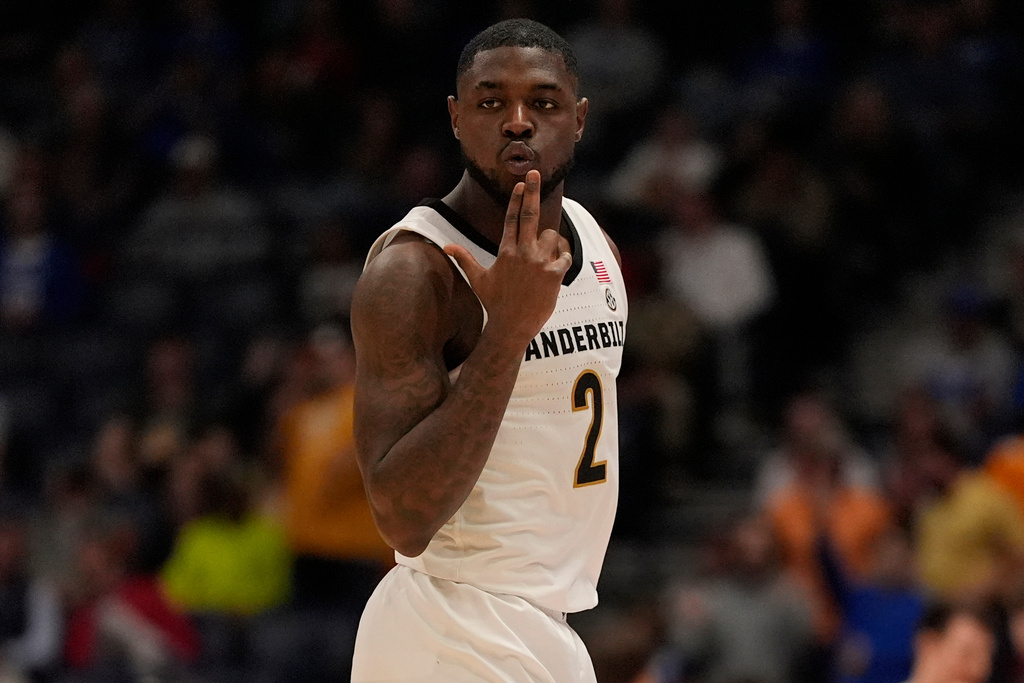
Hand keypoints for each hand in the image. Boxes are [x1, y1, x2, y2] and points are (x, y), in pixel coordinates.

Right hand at [444, 170, 570, 345]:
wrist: (512, 327)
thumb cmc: (494, 303)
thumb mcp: (478, 279)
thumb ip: (464, 259)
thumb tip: (446, 246)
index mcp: (505, 251)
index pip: (511, 218)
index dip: (517, 198)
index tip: (521, 182)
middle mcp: (522, 253)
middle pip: (530, 214)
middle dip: (532, 191)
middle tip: (535, 172)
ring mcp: (539, 263)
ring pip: (551, 235)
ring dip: (551, 241)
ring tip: (545, 256)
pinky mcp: (555, 275)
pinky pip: (565, 255)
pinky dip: (563, 257)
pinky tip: (557, 265)